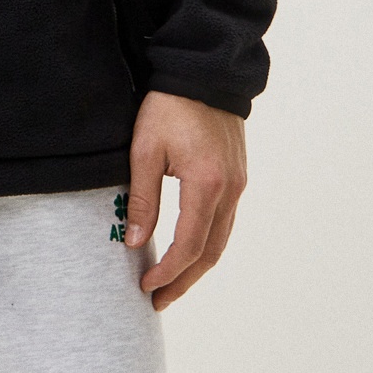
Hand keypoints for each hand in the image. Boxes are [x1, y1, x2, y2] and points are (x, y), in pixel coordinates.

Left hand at [126, 92, 246, 311]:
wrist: (204, 72)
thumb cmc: (169, 106)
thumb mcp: (144, 150)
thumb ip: (142, 199)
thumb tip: (134, 242)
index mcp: (207, 184)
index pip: (189, 245)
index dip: (168, 271)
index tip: (145, 286)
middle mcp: (230, 190)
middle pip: (211, 252)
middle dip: (184, 280)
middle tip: (158, 300)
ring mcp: (238, 184)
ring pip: (221, 240)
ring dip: (197, 266)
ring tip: (171, 284)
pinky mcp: (237, 177)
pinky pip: (224, 222)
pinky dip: (207, 244)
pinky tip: (188, 251)